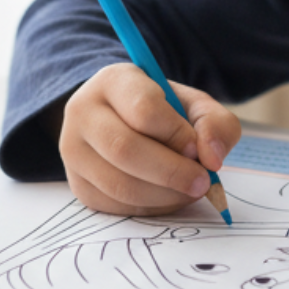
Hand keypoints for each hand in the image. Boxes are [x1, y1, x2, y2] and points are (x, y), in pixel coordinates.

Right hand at [56, 63, 241, 215]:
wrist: (125, 121)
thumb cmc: (166, 111)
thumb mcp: (195, 105)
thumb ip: (215, 124)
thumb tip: (212, 159)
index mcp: (114, 81)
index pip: (143, 109)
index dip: (176, 134)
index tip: (198, 149)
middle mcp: (83, 113)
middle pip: (125, 149)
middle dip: (172, 172)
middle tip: (203, 182)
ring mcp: (73, 151)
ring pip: (119, 184)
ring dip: (164, 195)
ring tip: (190, 189)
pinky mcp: (78, 185)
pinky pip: (115, 205)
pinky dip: (151, 208)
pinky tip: (169, 196)